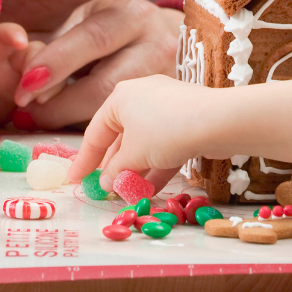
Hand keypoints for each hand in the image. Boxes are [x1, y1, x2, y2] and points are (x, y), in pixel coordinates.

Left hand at [9, 0, 182, 129]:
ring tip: (48, 120)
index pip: (92, 39)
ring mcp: (168, 80)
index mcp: (131, 16)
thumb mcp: (92, 15)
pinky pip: (129, 129)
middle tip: (30, 113)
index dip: (56, 64)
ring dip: (76, 123)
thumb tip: (24, 75)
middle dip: (61, 105)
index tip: (24, 87)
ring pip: (117, 114)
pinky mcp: (168, 108)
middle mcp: (157, 46)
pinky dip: (99, 134)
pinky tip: (80, 135)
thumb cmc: (120, 24)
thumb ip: (60, 41)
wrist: (172, 37)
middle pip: (105, 85)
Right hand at [67, 74, 214, 189]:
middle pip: (120, 137)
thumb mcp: (133, 155)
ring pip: (144, 144)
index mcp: (121, 96)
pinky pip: (163, 145)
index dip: (84, 160)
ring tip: (128, 196)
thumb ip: (115, 171)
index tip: (75, 180)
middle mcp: (141, 96)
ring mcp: (166, 107)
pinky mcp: (186, 120)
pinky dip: (156, 166)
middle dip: (115, 167)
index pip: (95, 132)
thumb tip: (105, 184)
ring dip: (136, 171)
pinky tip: (151, 190)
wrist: (216, 120)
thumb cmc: (164, 130)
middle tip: (105, 191)